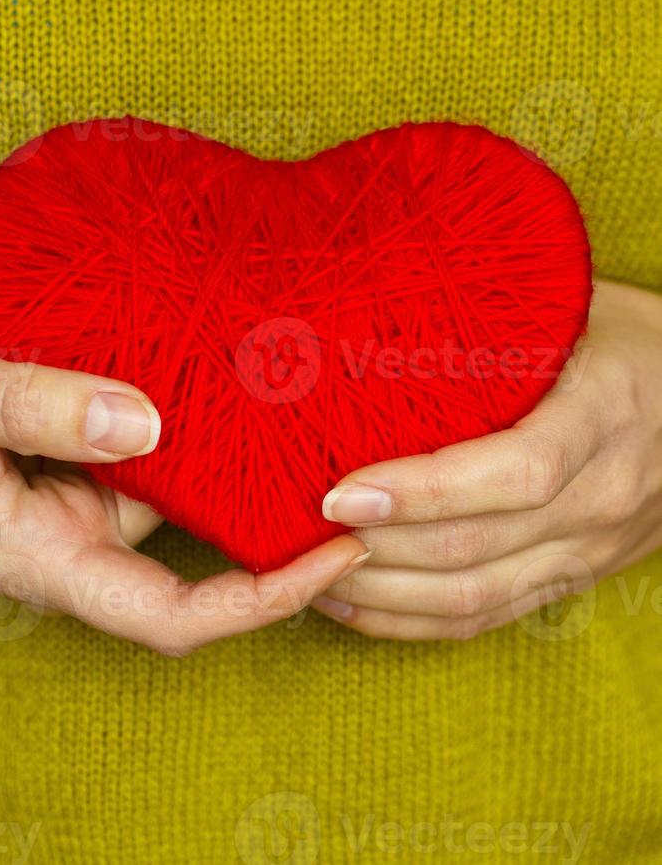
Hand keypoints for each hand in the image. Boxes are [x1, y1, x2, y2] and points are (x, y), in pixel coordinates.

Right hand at [0, 320, 366, 655]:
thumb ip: (30, 407)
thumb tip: (146, 421)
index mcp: (43, 559)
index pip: (174, 614)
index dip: (265, 600)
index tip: (339, 558)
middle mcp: (77, 541)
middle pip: (202, 567)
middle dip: (282, 541)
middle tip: (361, 483)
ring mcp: (83, 504)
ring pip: (185, 505)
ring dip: (250, 479)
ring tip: (321, 426)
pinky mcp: (82, 465)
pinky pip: (159, 461)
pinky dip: (205, 437)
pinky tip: (244, 391)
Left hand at [313, 280, 661, 639]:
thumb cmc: (622, 341)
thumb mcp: (576, 312)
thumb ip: (499, 321)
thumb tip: (378, 301)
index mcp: (602, 417)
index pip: (514, 474)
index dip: (423, 492)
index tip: (340, 490)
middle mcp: (601, 496)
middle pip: (476, 548)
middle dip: (377, 548)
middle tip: (302, 531)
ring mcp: (588, 549)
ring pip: (472, 597)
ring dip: (382, 595)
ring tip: (309, 571)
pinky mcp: (571, 578)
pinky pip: (486, 617)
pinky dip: (411, 623)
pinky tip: (352, 604)